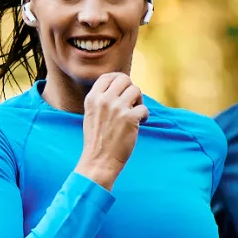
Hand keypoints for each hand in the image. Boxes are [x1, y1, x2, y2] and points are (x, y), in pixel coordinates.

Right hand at [73, 74, 144, 190]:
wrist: (98, 161)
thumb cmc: (97, 140)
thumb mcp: (91, 115)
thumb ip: (101, 99)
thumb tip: (120, 87)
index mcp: (92, 98)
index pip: (108, 76)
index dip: (118, 81)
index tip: (123, 90)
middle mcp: (104, 100)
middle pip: (124, 79)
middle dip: (131, 89)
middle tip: (131, 103)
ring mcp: (117, 108)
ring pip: (136, 90)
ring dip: (139, 101)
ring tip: (136, 113)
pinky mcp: (130, 118)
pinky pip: (144, 108)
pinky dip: (145, 116)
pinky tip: (141, 124)